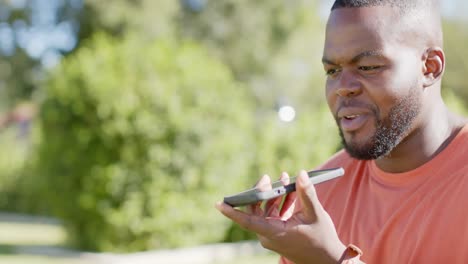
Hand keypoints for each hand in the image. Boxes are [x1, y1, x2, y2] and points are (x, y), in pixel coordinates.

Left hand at [216, 170, 345, 263]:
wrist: (328, 260)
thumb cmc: (322, 240)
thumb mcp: (315, 214)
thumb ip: (306, 193)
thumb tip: (301, 174)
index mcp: (274, 233)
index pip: (247, 221)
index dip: (232, 212)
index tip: (218, 204)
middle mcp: (269, 235)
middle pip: (256, 210)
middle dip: (261, 192)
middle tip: (268, 177)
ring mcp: (273, 234)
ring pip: (265, 211)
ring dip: (273, 195)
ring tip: (284, 178)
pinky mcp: (279, 233)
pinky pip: (273, 215)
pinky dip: (280, 203)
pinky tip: (290, 191)